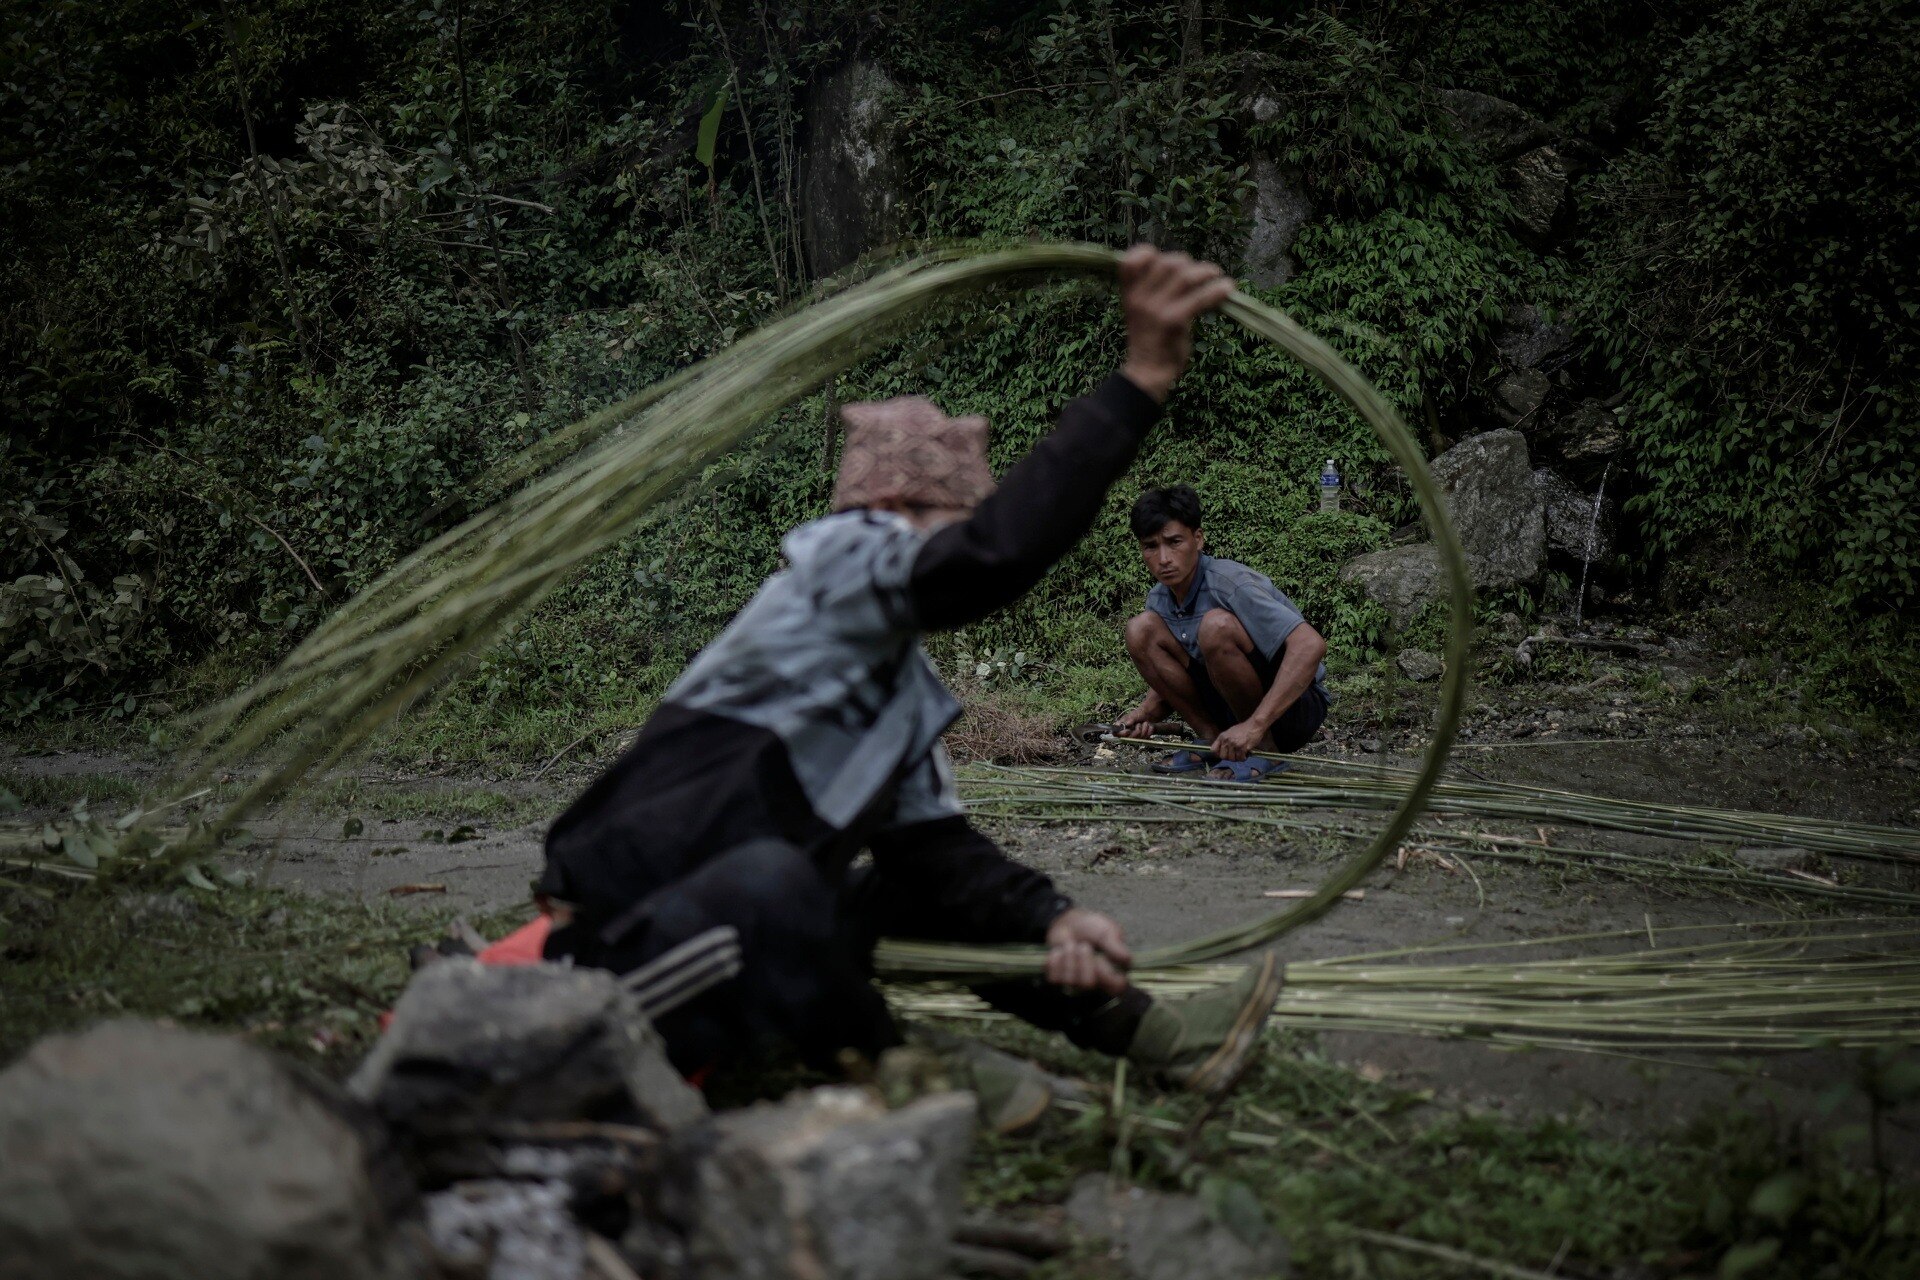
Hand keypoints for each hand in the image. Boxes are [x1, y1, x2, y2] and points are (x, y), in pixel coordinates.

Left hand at [1044, 907, 1131, 995]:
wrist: (1068, 921)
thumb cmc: (1092, 928)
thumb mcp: (1107, 931)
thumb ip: (1116, 946)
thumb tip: (1127, 959)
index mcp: (1113, 972)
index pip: (1117, 987)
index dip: (1107, 975)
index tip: (1101, 959)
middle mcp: (1096, 982)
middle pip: (1088, 984)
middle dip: (1083, 960)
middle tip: (1084, 945)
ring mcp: (1076, 983)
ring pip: (1070, 981)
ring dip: (1069, 957)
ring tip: (1072, 945)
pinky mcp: (1058, 979)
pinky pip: (1055, 977)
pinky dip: (1056, 959)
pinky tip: (1060, 951)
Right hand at [1113, 705, 1156, 737]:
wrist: (1148, 714)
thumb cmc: (1138, 714)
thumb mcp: (1133, 715)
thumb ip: (1129, 719)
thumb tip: (1125, 724)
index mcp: (1122, 727)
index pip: (1116, 734)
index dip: (1121, 734)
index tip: (1127, 731)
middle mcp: (1127, 733)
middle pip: (1130, 738)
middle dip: (1137, 730)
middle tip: (1139, 724)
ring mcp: (1136, 737)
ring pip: (1140, 737)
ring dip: (1144, 728)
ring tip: (1144, 723)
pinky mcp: (1143, 738)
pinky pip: (1147, 736)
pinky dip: (1149, 730)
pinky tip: (1149, 726)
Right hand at [1116, 245, 1234, 402]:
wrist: (1147, 373)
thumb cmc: (1149, 340)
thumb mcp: (1139, 311)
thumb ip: (1150, 289)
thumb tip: (1183, 266)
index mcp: (1128, 294)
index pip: (1130, 260)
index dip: (1147, 253)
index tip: (1163, 259)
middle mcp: (1139, 298)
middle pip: (1168, 263)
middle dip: (1188, 264)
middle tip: (1200, 274)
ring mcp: (1156, 309)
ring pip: (1186, 275)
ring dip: (1207, 272)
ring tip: (1217, 277)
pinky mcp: (1174, 321)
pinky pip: (1200, 298)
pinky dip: (1218, 290)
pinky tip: (1228, 289)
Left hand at [1210, 720, 1266, 762]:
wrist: (1254, 725)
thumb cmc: (1243, 729)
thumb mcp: (1230, 732)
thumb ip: (1224, 741)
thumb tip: (1221, 751)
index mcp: (1222, 736)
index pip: (1213, 750)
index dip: (1218, 754)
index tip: (1224, 754)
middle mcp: (1226, 741)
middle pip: (1223, 757)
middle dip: (1229, 757)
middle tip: (1235, 754)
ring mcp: (1234, 744)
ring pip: (1232, 759)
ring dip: (1237, 758)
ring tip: (1241, 753)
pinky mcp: (1242, 748)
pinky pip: (1240, 758)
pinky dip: (1243, 758)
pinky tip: (1246, 753)